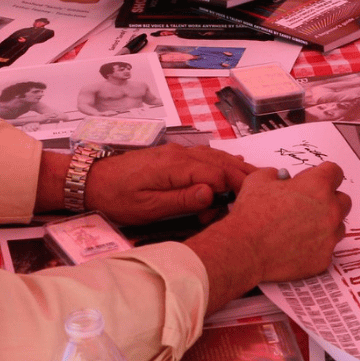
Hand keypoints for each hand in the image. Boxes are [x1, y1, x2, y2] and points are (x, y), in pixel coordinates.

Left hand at [84, 144, 256, 224]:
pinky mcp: (170, 156)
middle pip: (220, 162)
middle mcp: (179, 154)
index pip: (217, 174)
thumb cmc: (117, 198)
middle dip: (244, 174)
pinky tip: (231, 166)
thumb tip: (211, 193)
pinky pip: (203, 156)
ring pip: (214, 156)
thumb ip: (181, 200)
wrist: (90, 180)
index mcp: (176, 167)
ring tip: (258, 177)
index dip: (236, 188)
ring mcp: (175, 153)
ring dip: (235, 167)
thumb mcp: (148, 207)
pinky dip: (221, 162)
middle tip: (269, 184)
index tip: (250, 202)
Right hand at [185, 162, 350, 313]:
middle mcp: (329, 210)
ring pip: (338, 226)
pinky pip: (326, 248)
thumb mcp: (259, 179)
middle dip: (329, 199)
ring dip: (325, 223)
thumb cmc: (251, 213)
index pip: (335, 172)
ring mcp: (329, 237)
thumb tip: (280, 178)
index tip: (314, 179)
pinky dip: (315, 245)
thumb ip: (276, 174)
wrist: (244, 248)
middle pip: (343, 200)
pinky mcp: (323, 258)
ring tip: (301, 227)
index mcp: (317, 186)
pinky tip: (296, 244)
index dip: (323, 173)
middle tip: (308, 204)